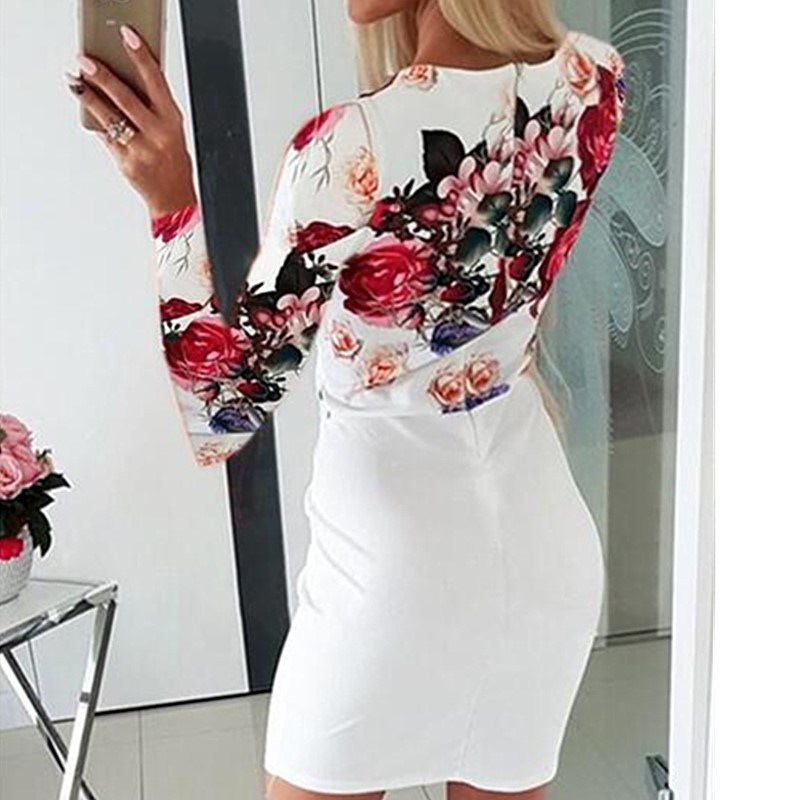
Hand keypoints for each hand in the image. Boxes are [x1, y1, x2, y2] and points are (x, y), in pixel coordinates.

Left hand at [65, 24, 197, 218]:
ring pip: (110, 117)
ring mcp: (141, 150)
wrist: (174, 198)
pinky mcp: (126, 162)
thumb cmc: (173, 160)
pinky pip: (107, 137)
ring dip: (89, 97)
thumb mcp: (172, 130)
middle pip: (126, 98)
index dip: (141, 57)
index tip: (127, 37)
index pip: (156, 81)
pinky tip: (88, 111)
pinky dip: (96, 123)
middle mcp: (158, 134)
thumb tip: (125, 79)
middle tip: (85, 61)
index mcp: (173, 121)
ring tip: (76, 82)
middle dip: (103, 77)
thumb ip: (153, 108)